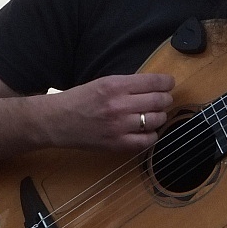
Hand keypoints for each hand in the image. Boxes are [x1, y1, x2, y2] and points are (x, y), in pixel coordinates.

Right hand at [45, 73, 174, 151]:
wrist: (57, 121)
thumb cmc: (79, 99)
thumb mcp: (103, 82)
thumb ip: (127, 84)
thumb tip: (154, 86)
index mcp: (115, 85)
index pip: (153, 82)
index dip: (167, 82)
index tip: (169, 83)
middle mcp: (119, 105)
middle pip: (159, 101)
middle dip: (166, 99)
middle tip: (164, 99)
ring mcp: (119, 126)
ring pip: (156, 120)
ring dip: (160, 116)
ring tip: (155, 115)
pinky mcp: (117, 144)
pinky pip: (147, 141)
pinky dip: (152, 135)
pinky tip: (147, 131)